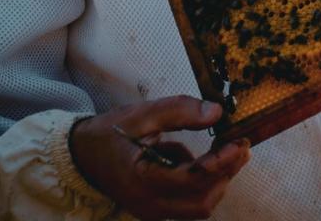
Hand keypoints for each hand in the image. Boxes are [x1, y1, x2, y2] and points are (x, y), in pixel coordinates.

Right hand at [69, 96, 250, 219]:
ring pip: (198, 207)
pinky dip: (200, 183)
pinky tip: (190, 158)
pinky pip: (187, 203)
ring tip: (220, 149)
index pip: (192, 179)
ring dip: (216, 180)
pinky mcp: (155, 210)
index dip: (221, 163)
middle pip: (202, 202)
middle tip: (239, 147)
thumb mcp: (141, 114)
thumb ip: (179, 111)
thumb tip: (217, 112)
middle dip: (225, 175)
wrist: (81, 155)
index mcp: (142, 179)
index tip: (239, 143)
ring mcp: (151, 212)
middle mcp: (148, 204)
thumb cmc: (109, 133)